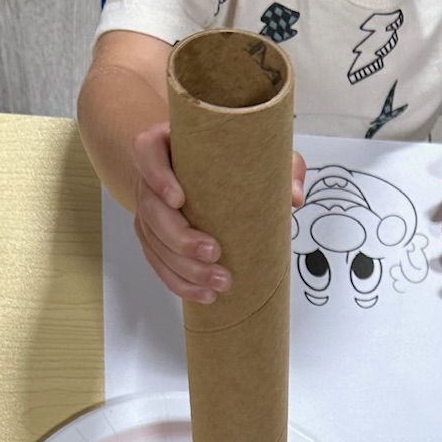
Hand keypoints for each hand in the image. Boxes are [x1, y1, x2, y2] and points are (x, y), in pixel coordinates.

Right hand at [130, 126, 305, 302]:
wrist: (196, 172)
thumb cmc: (223, 159)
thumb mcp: (256, 154)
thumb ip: (281, 165)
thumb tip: (293, 197)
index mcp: (166, 146)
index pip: (147, 151)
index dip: (158, 175)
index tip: (179, 198)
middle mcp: (149, 178)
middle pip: (151, 208)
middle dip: (180, 237)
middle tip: (213, 252)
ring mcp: (149, 211)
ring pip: (154, 242)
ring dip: (184, 268)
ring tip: (218, 282)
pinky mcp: (152, 238)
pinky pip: (158, 264)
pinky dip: (180, 283)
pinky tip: (204, 295)